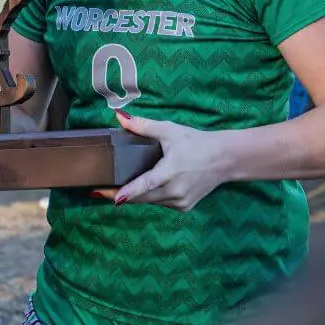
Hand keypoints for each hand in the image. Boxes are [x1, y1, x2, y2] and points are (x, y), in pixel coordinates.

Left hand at [111, 111, 226, 210]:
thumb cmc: (196, 142)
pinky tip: (144, 189)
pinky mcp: (185, 206)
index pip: (145, 185)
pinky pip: (161, 203)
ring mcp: (181, 202)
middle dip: (120, 195)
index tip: (112, 198)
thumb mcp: (169, 130)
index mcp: (171, 172)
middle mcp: (176, 191)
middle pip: (142, 197)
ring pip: (151, 202)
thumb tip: (120, 117)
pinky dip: (151, 196)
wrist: (226, 159)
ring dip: (136, 196)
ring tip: (116, 189)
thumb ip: (143, 126)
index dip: (127, 193)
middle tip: (99, 191)